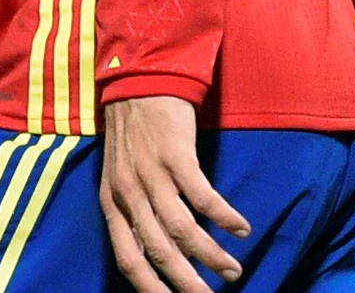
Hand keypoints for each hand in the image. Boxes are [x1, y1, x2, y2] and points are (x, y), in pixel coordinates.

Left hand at [101, 95, 249, 292]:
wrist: (138, 82)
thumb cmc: (132, 134)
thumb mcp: (119, 176)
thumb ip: (132, 211)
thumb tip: (154, 252)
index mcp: (113, 203)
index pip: (127, 258)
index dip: (149, 286)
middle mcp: (130, 193)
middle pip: (159, 251)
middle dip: (187, 282)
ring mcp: (152, 174)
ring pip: (182, 230)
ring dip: (211, 255)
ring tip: (233, 270)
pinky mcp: (176, 155)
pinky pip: (202, 198)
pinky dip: (223, 217)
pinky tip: (241, 229)